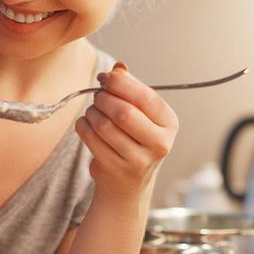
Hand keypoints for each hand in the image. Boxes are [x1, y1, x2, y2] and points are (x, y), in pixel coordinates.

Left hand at [75, 63, 178, 200]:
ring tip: (93, 112)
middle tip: (97, 96)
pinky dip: (83, 126)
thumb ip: (130, 89)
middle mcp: (160, 144)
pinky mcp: (117, 170)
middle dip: (103, 98)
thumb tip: (119, 68)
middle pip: (123, 112)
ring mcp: (139, 160)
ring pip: (104, 125)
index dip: (120, 83)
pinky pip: (91, 138)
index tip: (104, 77)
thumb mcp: (140, 114)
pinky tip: (87, 126)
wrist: (127, 186)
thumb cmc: (133, 141)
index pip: (145, 97)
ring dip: (92, 112)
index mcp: (169, 124)